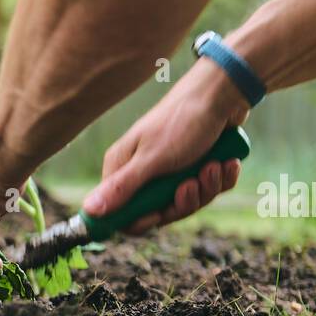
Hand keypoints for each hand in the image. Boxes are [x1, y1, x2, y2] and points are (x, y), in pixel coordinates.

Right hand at [83, 60, 248, 234]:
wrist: (223, 94)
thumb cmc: (182, 121)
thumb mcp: (151, 159)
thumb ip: (121, 188)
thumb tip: (88, 210)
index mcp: (124, 168)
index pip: (122, 213)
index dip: (141, 220)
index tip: (158, 214)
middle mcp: (145, 171)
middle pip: (160, 212)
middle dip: (182, 202)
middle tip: (191, 183)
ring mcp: (173, 170)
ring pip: (188, 202)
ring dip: (206, 187)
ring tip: (213, 165)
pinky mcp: (197, 166)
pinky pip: (209, 189)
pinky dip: (221, 178)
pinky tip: (227, 162)